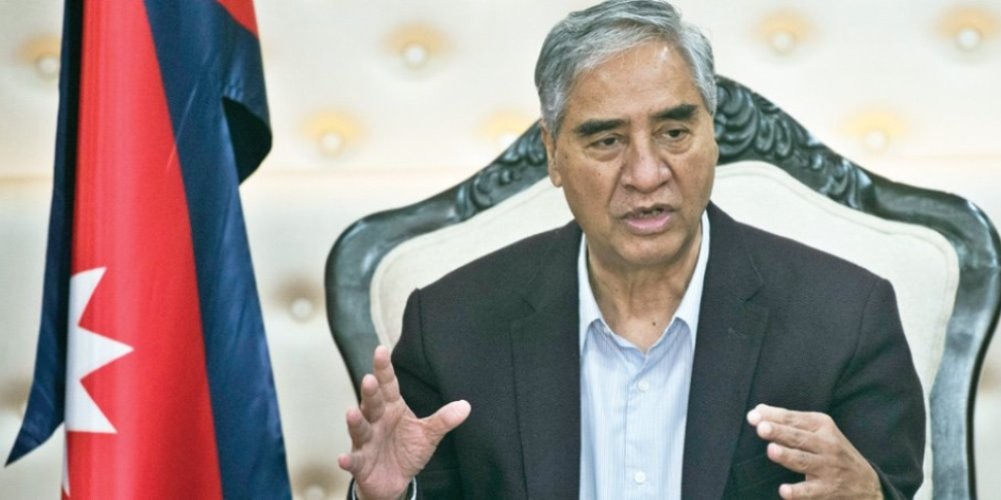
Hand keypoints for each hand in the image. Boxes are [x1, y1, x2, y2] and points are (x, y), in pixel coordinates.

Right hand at [338, 346, 470, 499]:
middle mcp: (376, 421)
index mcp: (392, 408)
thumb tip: (466, 406)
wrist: (395, 481)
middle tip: (369, 379)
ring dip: (355, 421)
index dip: (384, 368)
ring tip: (352, 412)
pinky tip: (343, 458)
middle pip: (372, 403)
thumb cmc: (406, 450)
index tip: (380, 350)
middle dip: (370, 392)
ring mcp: (366, 441)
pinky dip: (347, 460)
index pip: (388, 385)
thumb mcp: (428, 435)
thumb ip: (443, 420)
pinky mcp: (360, 463)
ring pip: (360, 428)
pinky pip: (353, 460)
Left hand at [746, 404, 881, 499]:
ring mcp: (828, 468)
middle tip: (762, 428)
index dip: (774, 417)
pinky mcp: (828, 490)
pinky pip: (810, 491)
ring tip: (771, 450)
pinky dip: (797, 492)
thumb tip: (757, 412)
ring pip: (804, 461)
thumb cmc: (833, 452)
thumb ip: (789, 422)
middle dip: (780, 432)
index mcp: (823, 426)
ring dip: (788, 456)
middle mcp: (827, 445)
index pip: (795, 419)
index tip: (753, 416)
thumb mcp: (819, 431)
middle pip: (799, 438)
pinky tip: (784, 490)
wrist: (867, 484)